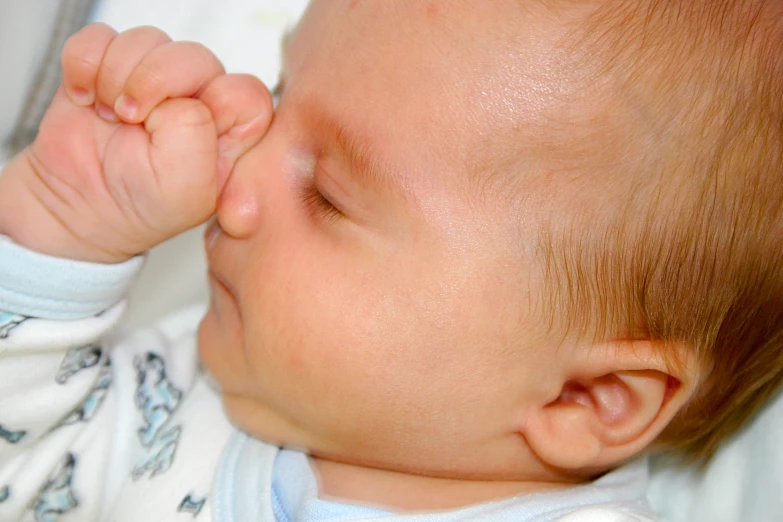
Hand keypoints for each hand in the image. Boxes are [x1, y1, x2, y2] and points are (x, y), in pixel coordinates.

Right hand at [0, 24, 272, 262]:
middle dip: (156, 81)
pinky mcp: (111, 65)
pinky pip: (100, 38)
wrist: (82, 210)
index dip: (215, 103)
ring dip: (117, 76)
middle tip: (131, 118)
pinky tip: (84, 100)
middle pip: (196, 56)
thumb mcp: (185, 188)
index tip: (181, 131)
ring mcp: (155, 79)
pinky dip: (84, 65)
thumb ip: (197, 135)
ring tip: (110, 116)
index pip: (245, 91)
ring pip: (148, 41)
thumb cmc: (144, 206)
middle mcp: (200, 98)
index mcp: (232, 130)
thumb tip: (182, 98)